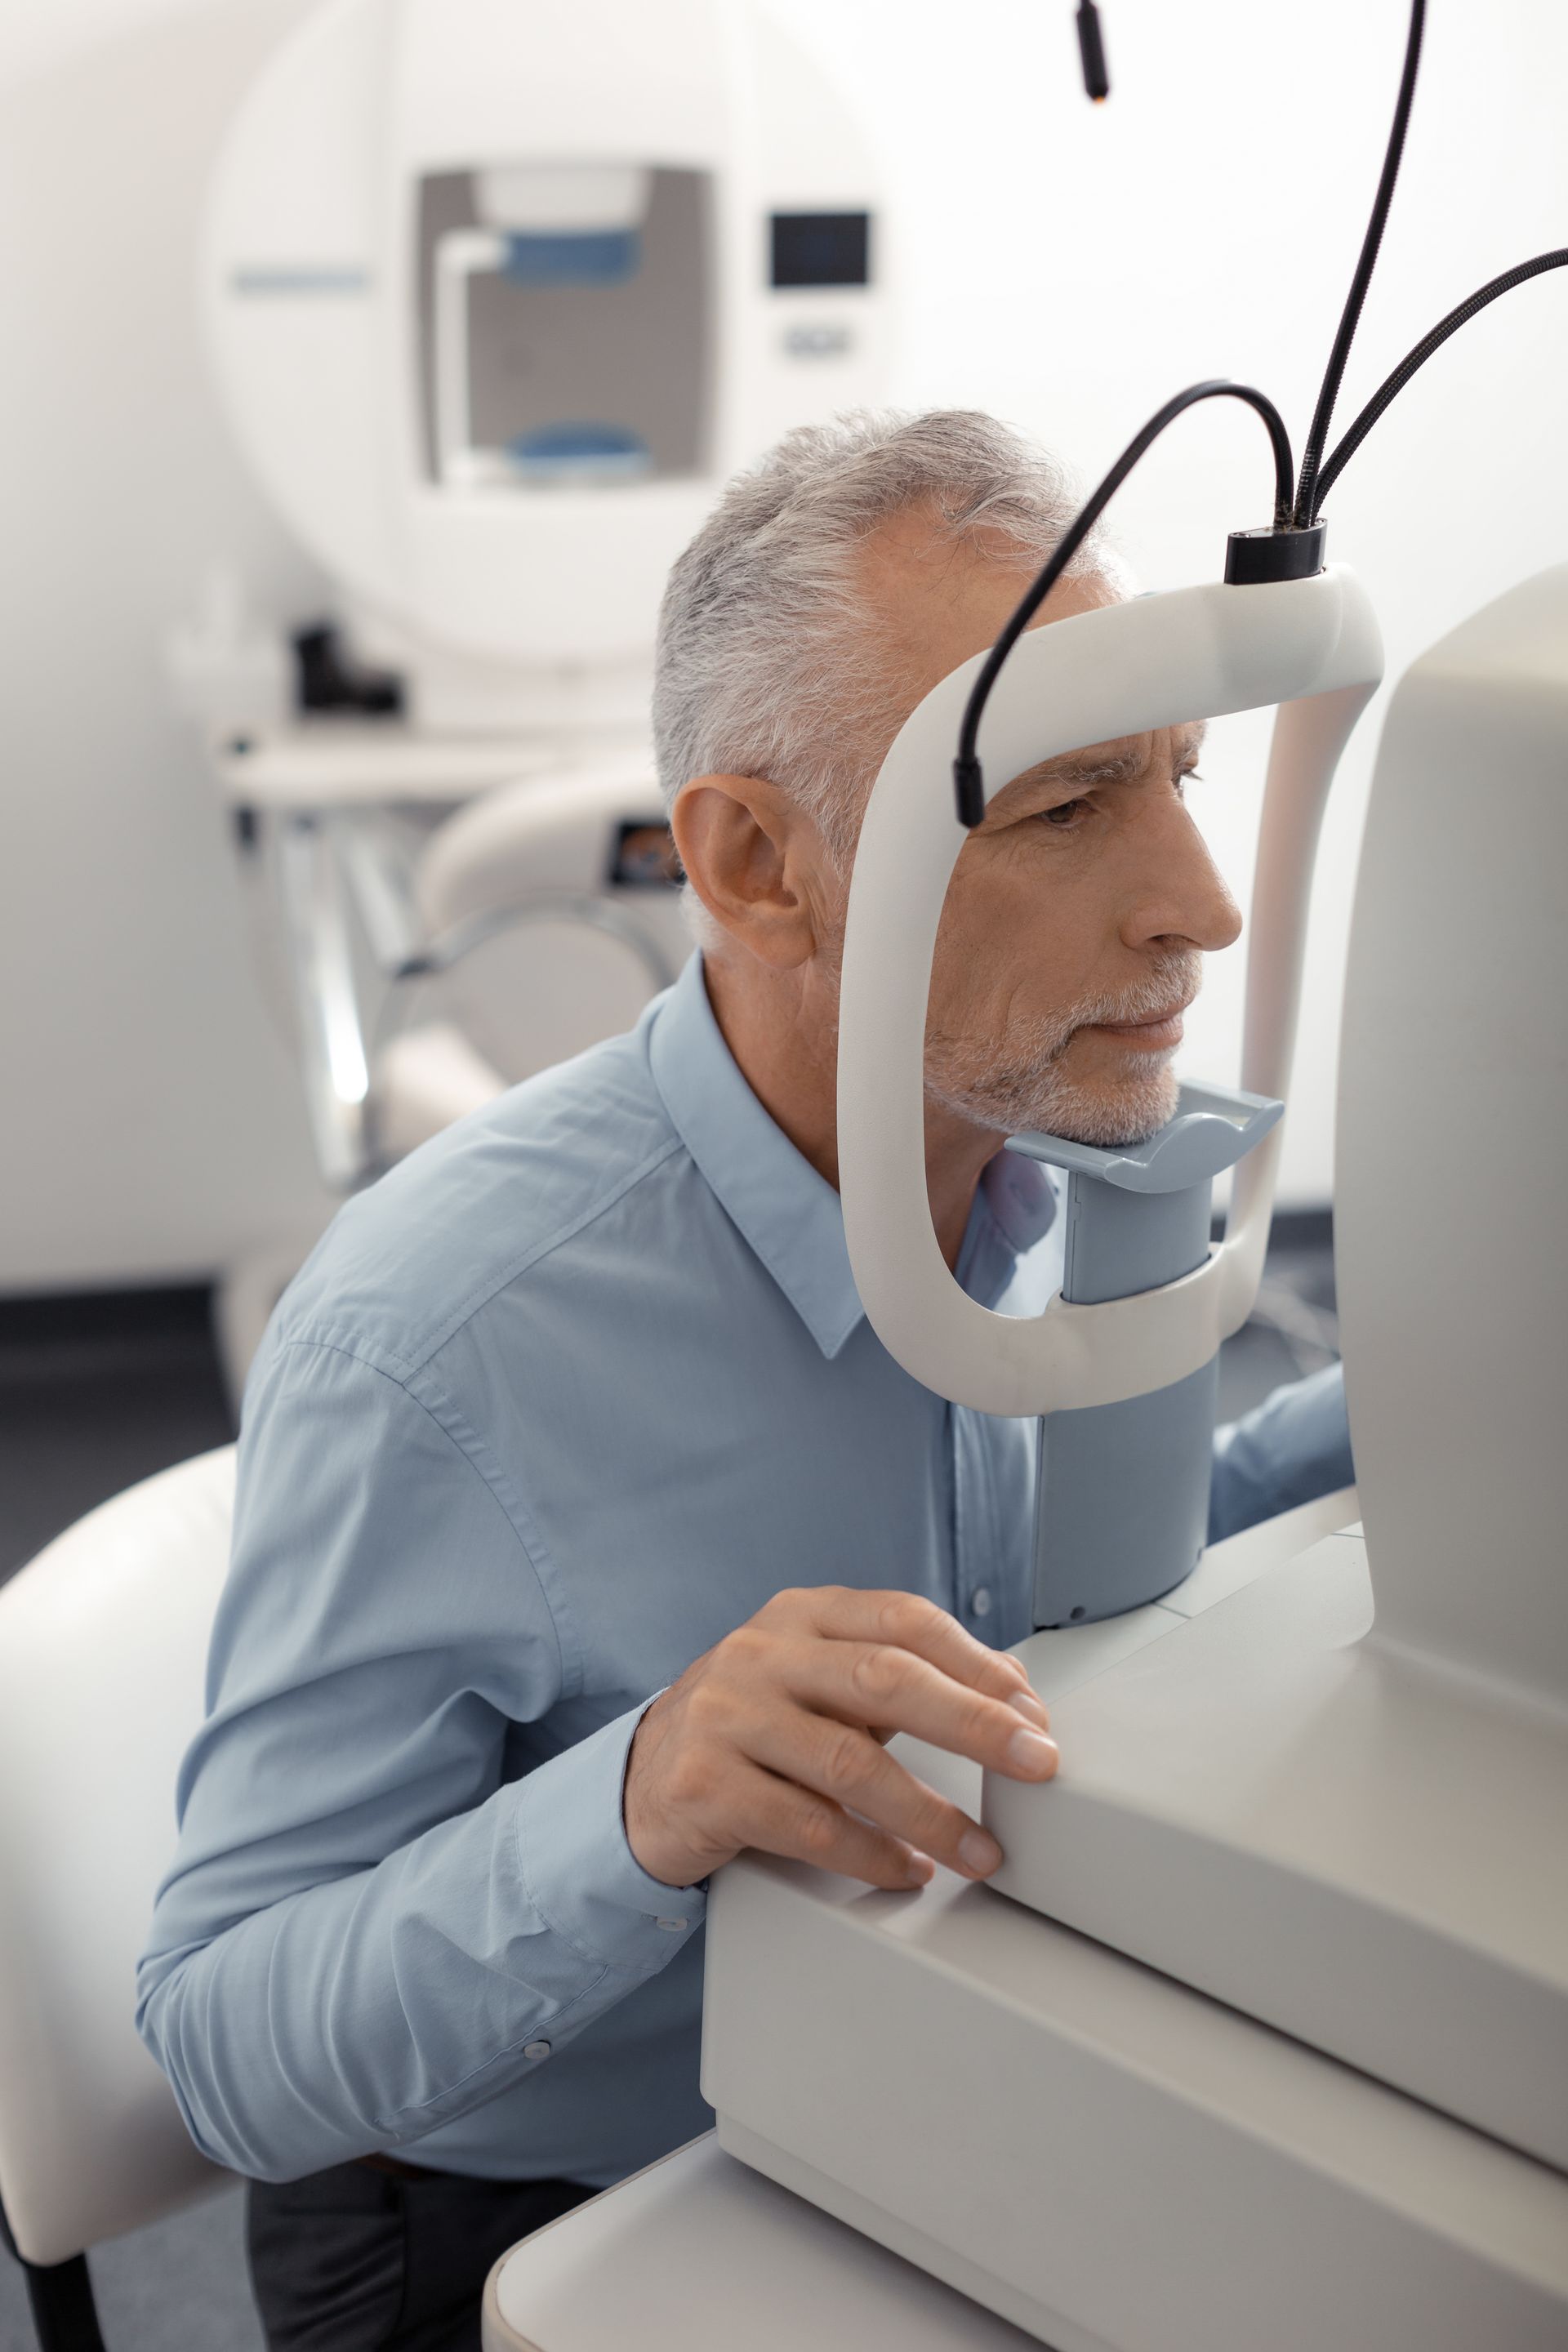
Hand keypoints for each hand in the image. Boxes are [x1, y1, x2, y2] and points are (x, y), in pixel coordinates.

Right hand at [623, 1585, 1056, 1891]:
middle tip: (1034, 1763)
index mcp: (801, 1613)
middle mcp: (761, 1654)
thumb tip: (1009, 1689)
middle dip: (972, 1724)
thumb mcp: (818, 1679)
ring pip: (850, 1762)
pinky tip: (907, 1868)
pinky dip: (870, 1854)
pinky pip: (807, 1826)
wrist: (643, 1777)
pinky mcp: (704, 1785)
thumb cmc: (752, 1724)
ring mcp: (726, 1717)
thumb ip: (898, 1674)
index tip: (1030, 1710)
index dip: (976, 1663)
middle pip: (884, 1679)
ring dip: (930, 1814)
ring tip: (979, 1849)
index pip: (902, 1620)